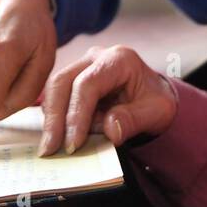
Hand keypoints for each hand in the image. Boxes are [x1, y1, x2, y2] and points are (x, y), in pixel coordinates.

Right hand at [38, 45, 178, 155]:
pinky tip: (55, 138)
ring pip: (53, 89)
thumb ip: (134, 120)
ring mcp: (81, 66)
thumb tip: (110, 130)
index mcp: (118, 59)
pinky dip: (54, 118)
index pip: (87, 84)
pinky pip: (55, 97)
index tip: (73, 144)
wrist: (153, 96)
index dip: (77, 114)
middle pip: (63, 82)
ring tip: (51, 148)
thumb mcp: (157, 112)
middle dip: (55, 118)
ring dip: (51, 119)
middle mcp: (95, 58)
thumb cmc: (155, 101)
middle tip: (50, 149)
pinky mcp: (72, 80)